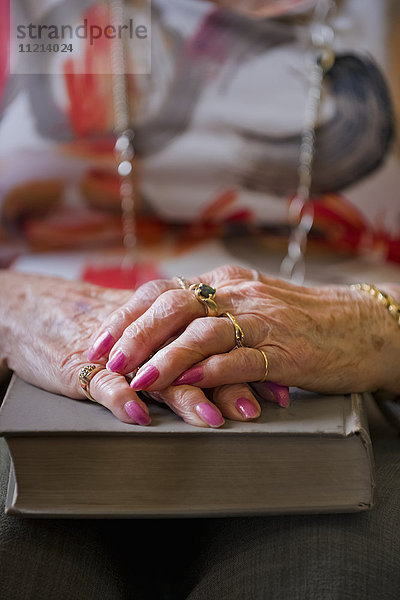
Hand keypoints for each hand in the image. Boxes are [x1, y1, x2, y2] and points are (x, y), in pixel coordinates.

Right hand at [0, 271, 269, 426]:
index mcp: (170, 323)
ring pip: (155, 370)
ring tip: (211, 420)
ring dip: (185, 396)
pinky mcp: (83, 365)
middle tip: (255, 408)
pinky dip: (121, 398)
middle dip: (228, 382)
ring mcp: (117, 350)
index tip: (278, 389)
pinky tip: (139, 416)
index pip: (217, 341)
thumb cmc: (111, 330)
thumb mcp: (154, 332)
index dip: (249, 364)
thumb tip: (244, 364)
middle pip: (194, 354)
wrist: (48, 316)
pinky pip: (103, 383)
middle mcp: (148, 333)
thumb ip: (191, 344)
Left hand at [89, 264, 395, 395]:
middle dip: (133, 334)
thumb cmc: (302, 322)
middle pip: (174, 305)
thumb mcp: (252, 307)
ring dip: (164, 357)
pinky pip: (241, 359)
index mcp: (226, 283)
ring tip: (136, 380)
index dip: (127, 316)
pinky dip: (210, 372)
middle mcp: (239, 294)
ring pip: (202, 332)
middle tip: (105, 360)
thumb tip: (165, 332)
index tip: (101, 341)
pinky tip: (188, 384)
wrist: (362, 327)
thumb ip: (213, 313)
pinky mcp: (285, 350)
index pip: (164, 290)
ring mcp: (262, 320)